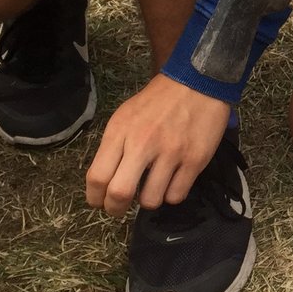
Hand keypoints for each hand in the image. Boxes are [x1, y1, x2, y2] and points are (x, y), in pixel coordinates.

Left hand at [86, 75, 231, 215]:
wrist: (198, 82)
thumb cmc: (158, 101)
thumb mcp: (125, 115)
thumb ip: (114, 145)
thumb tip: (107, 179)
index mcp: (121, 131)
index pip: (97, 176)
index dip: (94, 197)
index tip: (98, 202)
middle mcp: (143, 144)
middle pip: (119, 193)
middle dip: (115, 209)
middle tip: (119, 209)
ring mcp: (171, 153)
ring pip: (150, 200)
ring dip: (148, 200)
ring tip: (152, 189)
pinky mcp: (195, 160)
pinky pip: (176, 195)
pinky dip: (171, 194)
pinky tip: (171, 182)